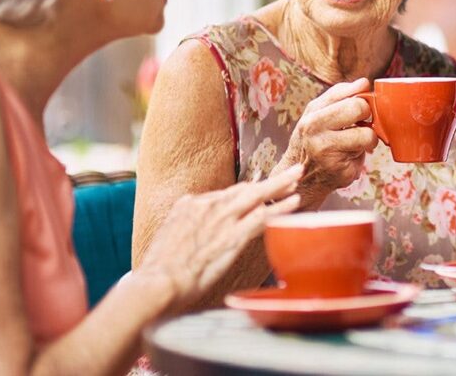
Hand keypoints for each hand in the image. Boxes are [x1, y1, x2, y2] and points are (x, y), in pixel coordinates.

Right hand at [135, 165, 302, 309]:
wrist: (156, 283)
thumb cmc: (160, 271)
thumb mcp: (169, 241)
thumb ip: (188, 232)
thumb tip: (198, 237)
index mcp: (189, 205)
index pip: (225, 194)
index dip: (246, 192)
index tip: (260, 190)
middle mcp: (207, 206)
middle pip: (245, 189)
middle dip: (270, 181)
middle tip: (290, 173)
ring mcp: (221, 219)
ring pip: (258, 196)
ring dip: (281, 185)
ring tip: (298, 177)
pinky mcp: (233, 236)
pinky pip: (263, 217)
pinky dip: (281, 208)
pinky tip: (295, 202)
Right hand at [277, 78, 379, 206]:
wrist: (300, 178)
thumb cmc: (312, 141)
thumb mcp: (316, 114)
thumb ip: (339, 95)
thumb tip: (364, 82)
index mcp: (312, 117)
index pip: (350, 98)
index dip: (362, 101)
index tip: (361, 108)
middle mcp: (316, 134)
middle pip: (360, 110)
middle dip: (367, 116)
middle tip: (360, 124)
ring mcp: (329, 154)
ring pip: (368, 135)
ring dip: (367, 139)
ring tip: (354, 143)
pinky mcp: (342, 172)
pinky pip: (365, 157)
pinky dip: (360, 157)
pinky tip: (347, 158)